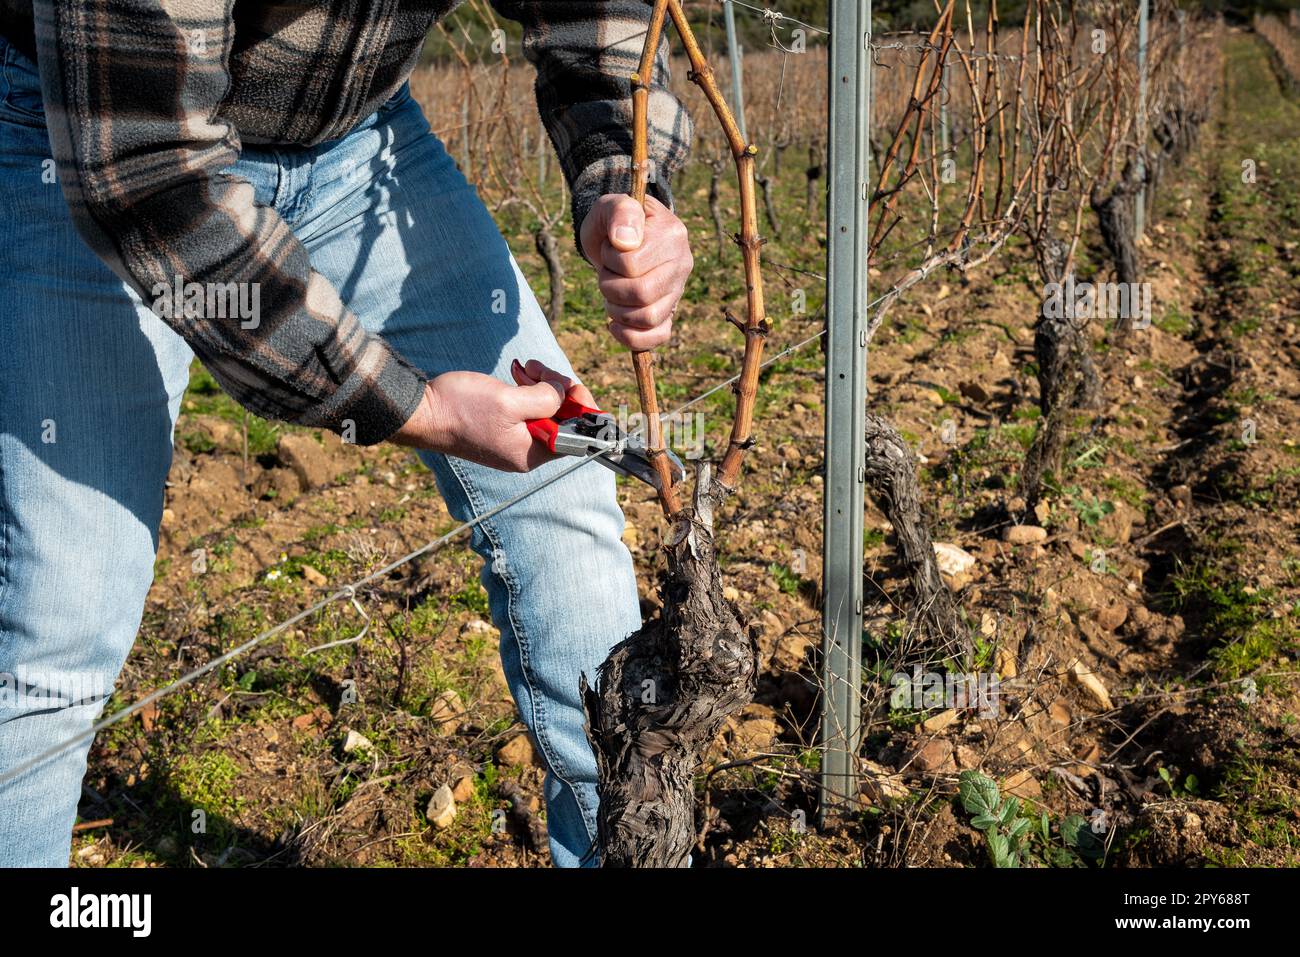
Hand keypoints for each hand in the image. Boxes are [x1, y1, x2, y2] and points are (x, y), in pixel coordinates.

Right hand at [392, 359, 590, 471]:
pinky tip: (518, 375)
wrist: (422, 412)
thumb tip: (563, 394)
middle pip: (562, 420)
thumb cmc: (461, 408)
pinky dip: (527, 390)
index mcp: (532, 453)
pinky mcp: (502, 428)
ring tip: (525, 368)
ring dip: (541, 386)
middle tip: (538, 369)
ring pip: (545, 410)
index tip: (571, 385)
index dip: (581, 408)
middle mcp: (527, 452)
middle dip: (557, 390)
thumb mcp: (510, 400)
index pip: (576, 435)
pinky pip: (527, 409)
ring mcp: (514, 440)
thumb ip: (545, 399)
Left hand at [580, 193, 692, 350]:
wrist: (616, 240)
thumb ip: (620, 211)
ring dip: (616, 310)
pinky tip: (614, 324)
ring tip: (611, 294)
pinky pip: (658, 337)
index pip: (632, 263)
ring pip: (648, 317)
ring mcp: (678, 291)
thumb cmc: (613, 223)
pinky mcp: (670, 313)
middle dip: (610, 286)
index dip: (610, 259)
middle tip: (606, 274)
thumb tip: (625, 241)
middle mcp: (682, 264)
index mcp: (672, 233)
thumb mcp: (610, 206)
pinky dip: (631, 337)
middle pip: (641, 293)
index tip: (610, 247)